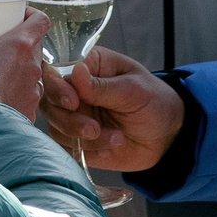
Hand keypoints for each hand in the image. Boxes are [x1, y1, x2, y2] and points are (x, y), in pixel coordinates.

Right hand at [0, 11, 52, 120]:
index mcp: (21, 46)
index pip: (41, 21)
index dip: (32, 14)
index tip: (19, 15)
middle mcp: (33, 66)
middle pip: (36, 47)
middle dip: (22, 44)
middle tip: (2, 44)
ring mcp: (33, 90)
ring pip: (32, 73)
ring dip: (20, 70)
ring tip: (0, 72)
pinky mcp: (29, 111)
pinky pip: (26, 98)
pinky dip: (16, 95)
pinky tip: (1, 97)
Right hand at [38, 46, 183, 172]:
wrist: (167, 135)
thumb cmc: (154, 101)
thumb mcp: (134, 89)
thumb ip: (103, 86)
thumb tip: (76, 72)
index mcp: (87, 66)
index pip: (55, 71)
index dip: (57, 87)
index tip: (74, 102)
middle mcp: (75, 90)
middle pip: (49, 102)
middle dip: (69, 119)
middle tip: (93, 129)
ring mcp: (74, 116)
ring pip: (56, 127)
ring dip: (82, 137)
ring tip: (115, 137)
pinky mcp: (77, 140)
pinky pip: (67, 147)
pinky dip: (87, 150)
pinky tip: (112, 144)